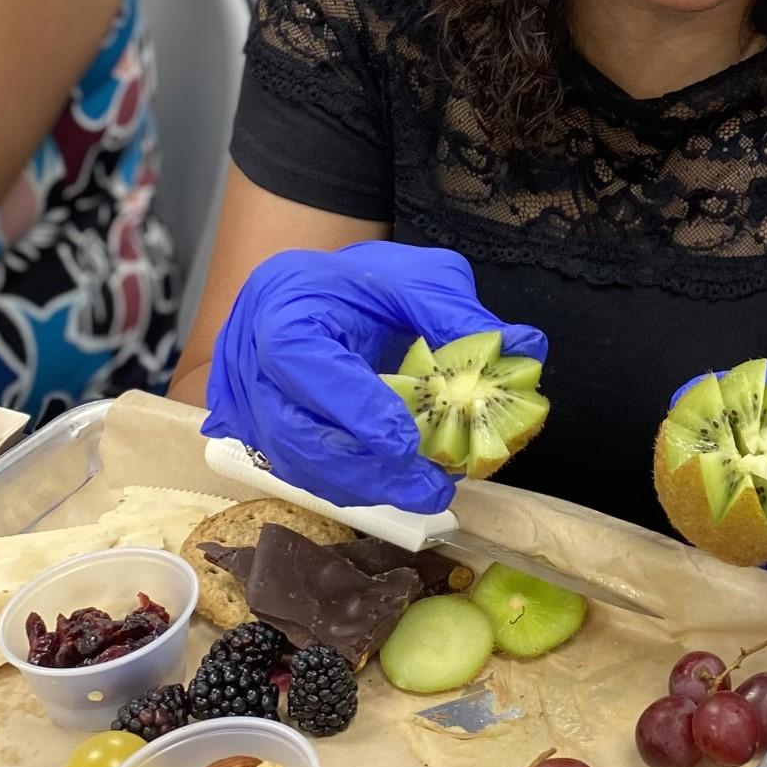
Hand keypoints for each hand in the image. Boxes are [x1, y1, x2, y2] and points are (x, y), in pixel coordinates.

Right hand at [203, 243, 546, 515]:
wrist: (313, 292)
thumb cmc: (362, 281)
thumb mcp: (416, 277)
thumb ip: (459, 312)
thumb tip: (523, 347)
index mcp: (283, 304)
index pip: (302, 359)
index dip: (352, 406)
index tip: (406, 443)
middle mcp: (247, 358)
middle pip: (292, 431)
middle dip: (365, 467)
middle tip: (430, 487)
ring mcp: (243, 401)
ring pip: (293, 463)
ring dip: (361, 484)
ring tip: (424, 489)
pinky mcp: (253, 432)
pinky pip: (297, 472)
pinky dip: (347, 483)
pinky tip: (393, 482)